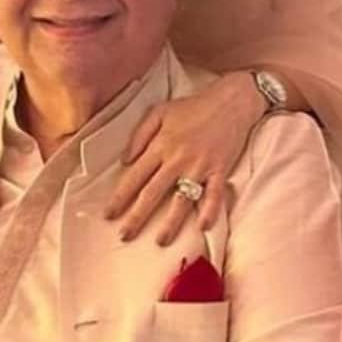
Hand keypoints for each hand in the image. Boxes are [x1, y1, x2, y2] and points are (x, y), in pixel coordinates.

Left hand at [107, 71, 266, 243]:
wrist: (232, 100)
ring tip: (160, 241)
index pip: (135, 177)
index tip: (109, 215)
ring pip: (182, 199)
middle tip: (125, 235)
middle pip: (153, 193)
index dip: (120, 197)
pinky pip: (214, 194)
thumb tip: (126, 160)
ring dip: (170, 222)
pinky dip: (210, 210)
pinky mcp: (220, 170)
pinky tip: (203, 226)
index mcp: (161, 145)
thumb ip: (140, 135)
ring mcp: (200, 166)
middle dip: (137, 216)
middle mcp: (178, 159)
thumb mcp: (160, 111)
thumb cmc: (194, 106)